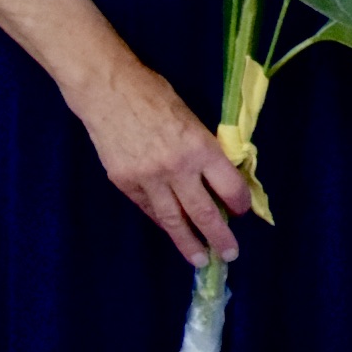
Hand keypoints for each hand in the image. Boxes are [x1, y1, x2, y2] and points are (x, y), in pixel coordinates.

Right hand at [67, 58, 253, 267]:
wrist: (109, 92)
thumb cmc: (156, 96)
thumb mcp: (192, 118)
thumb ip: (204, 149)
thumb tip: (218, 175)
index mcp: (200, 148)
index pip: (229, 186)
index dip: (239, 203)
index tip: (242, 213)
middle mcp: (177, 169)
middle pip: (203, 212)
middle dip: (219, 236)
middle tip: (230, 254)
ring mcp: (148, 180)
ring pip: (173, 220)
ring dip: (188, 242)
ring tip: (200, 259)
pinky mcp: (125, 184)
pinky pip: (149, 209)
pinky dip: (163, 221)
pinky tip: (172, 230)